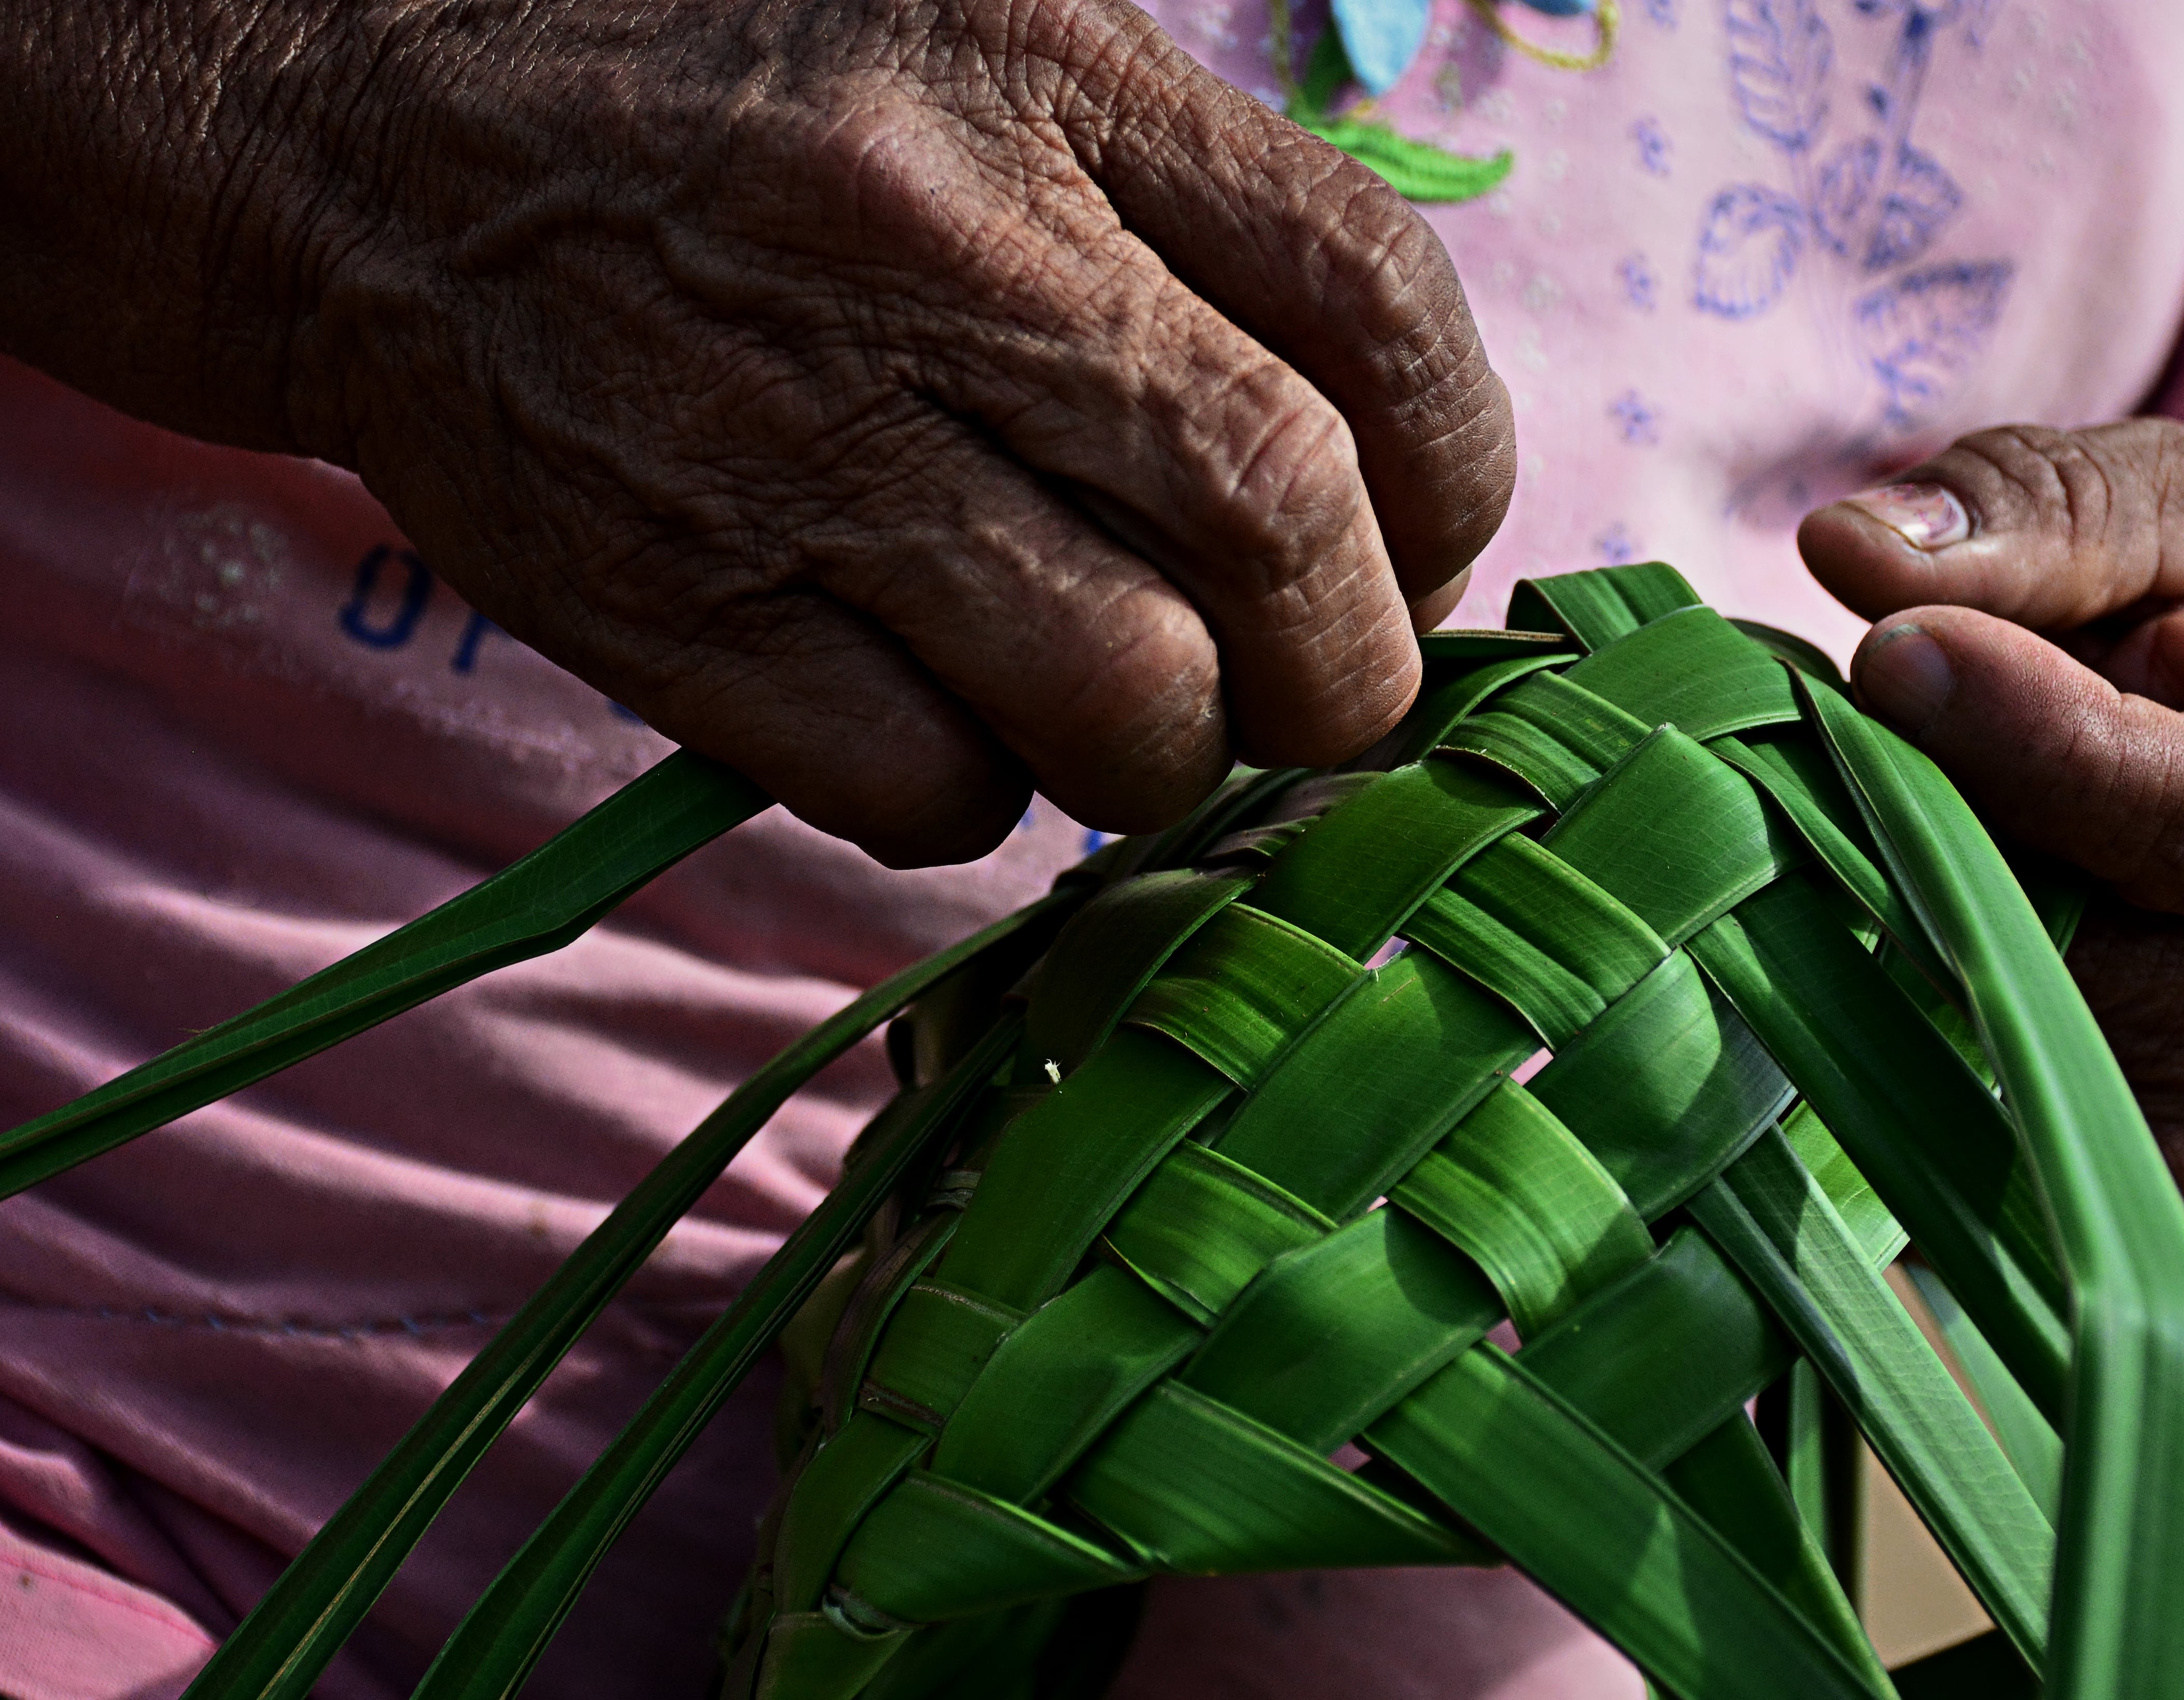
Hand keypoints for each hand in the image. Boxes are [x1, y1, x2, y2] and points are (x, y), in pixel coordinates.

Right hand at [0, 0, 1513, 863]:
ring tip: (1117, 704)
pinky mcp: (681, 608)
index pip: (1373, 304)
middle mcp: (949, 258)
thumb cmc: (745, 112)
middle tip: (1314, 688)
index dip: (1456, 473)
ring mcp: (805, 446)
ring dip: (1165, 753)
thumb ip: (1202, 219)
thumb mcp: (994, 49)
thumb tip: (1386, 473)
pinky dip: (979, 797)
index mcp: (1052, 85)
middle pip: (1281, 526)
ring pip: (1125, 701)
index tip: (1423, 546)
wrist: (383, 146)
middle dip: (1348, 668)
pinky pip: (931, 794)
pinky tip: (937, 716)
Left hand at [1799, 420, 2183, 1189]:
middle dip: (1912, 822)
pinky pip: (1916, 1095)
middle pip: (2046, 930)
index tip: (1895, 653)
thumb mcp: (2169, 524)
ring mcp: (2178, 1115)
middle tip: (1831, 730)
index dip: (2041, 743)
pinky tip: (1840, 911)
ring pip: (1955, 1013)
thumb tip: (1857, 548)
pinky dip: (1850, 995)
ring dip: (1863, 902)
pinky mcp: (2060, 1171)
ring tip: (1867, 810)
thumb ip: (2040, 514)